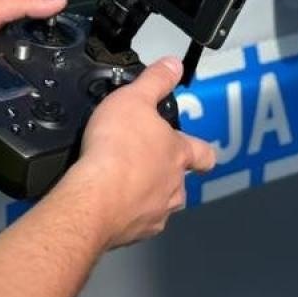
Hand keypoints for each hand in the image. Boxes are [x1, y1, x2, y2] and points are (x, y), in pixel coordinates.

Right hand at [61, 57, 214, 249]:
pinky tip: (108, 201)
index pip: (204, 153)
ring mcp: (156, 212)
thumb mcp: (135, 98)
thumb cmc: (116, 148)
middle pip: (180, 181)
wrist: (94, 198)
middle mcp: (174, 186)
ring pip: (160, 203)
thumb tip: (174, 64)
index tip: (194, 148)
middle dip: (165, 172)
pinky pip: (136, 221)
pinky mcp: (135, 232)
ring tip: (121, 181)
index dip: (200, 150)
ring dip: (146, 194)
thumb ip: (156, 80)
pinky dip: (126, 212)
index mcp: (178, 154)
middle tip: (141, 161)